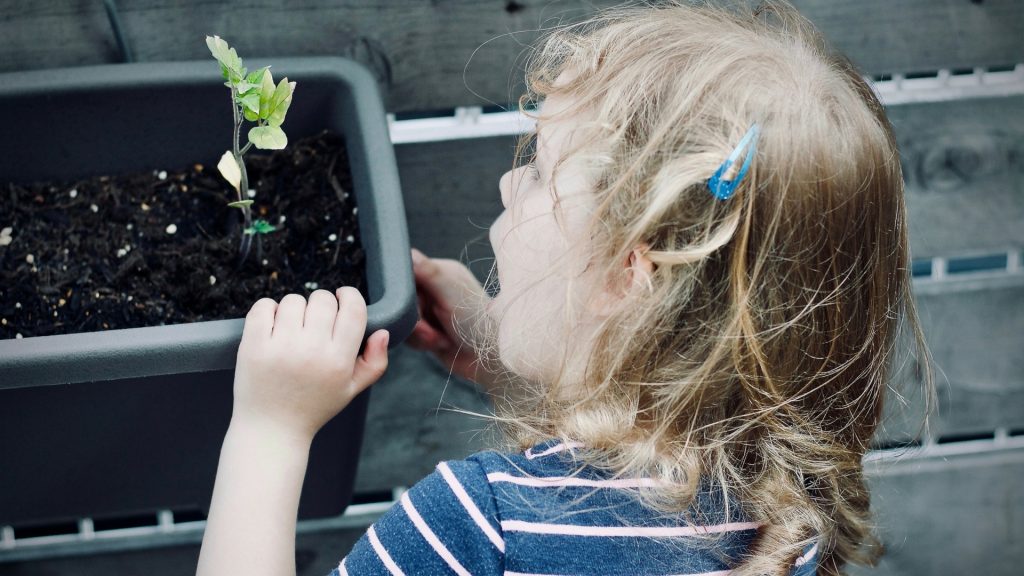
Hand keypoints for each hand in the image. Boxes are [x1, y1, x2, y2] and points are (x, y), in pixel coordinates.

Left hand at [232, 287, 389, 441]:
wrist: (271, 429)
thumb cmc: (313, 407)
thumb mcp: (351, 390)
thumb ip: (375, 362)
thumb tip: (383, 333)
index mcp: (338, 360)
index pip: (353, 309)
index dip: (350, 295)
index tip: (342, 297)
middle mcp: (311, 351)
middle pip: (323, 299)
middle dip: (321, 304)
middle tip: (314, 321)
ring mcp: (280, 347)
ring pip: (293, 300)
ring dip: (294, 309)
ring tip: (292, 328)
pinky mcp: (254, 346)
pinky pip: (263, 307)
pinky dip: (268, 310)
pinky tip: (272, 325)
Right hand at [407, 248, 495, 387]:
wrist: (488, 359)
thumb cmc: (477, 322)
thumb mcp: (450, 293)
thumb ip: (428, 272)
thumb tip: (408, 252)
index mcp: (441, 272)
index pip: (407, 272)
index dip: (405, 292)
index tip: (417, 306)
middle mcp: (435, 289)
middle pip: (402, 299)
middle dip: (415, 318)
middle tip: (431, 330)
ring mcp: (431, 310)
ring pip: (404, 318)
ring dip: (420, 333)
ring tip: (440, 338)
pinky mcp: (428, 330)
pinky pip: (408, 334)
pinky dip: (421, 342)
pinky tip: (440, 344)